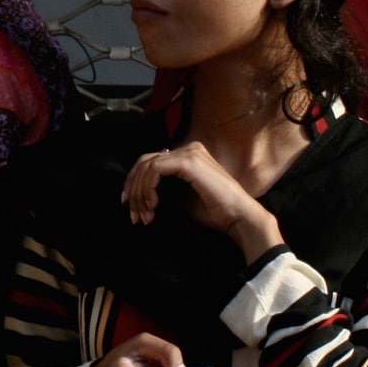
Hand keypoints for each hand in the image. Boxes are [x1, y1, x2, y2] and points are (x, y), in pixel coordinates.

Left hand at [120, 141, 281, 261]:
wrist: (239, 217)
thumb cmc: (214, 212)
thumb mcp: (181, 197)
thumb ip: (163, 188)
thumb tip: (136, 194)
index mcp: (187, 156)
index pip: (149, 162)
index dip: (133, 183)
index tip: (128, 204)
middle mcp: (188, 149)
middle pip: (144, 162)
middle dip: (133, 189)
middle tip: (133, 214)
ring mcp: (189, 153)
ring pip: (146, 166)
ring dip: (140, 193)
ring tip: (144, 214)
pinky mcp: (189, 162)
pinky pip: (155, 169)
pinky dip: (148, 188)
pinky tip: (153, 204)